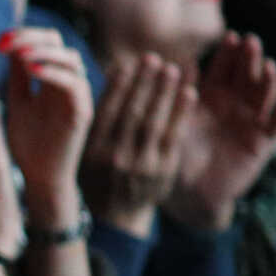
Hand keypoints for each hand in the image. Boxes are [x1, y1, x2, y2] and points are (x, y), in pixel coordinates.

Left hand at [0, 25, 92, 226]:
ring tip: (21, 54)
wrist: (40, 176)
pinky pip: (74, 84)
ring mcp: (77, 96)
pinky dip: (54, 73)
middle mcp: (67, 82)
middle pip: (59, 43)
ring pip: (71, 59)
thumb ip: (17, 77)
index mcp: (51, 78)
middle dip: (31, 37)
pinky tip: (33, 71)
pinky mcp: (82, 112)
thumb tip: (9, 46)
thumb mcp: (18, 103)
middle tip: (6, 43)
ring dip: (44, 52)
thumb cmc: (29, 142)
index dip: (24, 35)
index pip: (45, 42)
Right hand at [80, 53, 194, 235]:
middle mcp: (115, 157)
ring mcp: (141, 165)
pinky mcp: (163, 171)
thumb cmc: (99, 176)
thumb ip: (98, 119)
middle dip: (144, 83)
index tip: (128, 63)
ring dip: (164, 93)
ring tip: (172, 69)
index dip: (119, 85)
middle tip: (154, 58)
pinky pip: (174, 136)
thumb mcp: (86, 151)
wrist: (116, 217)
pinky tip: (189, 92)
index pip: (107, 111)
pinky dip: (181, 113)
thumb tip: (114, 75)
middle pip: (132, 113)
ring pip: (154, 122)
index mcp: (93, 151)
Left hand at [172, 32, 275, 225]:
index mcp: (213, 96)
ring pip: (265, 95)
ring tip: (268, 68)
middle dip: (250, 58)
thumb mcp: (177, 121)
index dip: (228, 53)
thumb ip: (179, 95)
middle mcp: (235, 104)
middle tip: (251, 43)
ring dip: (269, 81)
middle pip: (247, 75)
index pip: (224, 68)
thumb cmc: (178, 154)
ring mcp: (252, 121)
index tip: (230, 36)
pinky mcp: (263, 141)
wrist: (189, 191)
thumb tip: (176, 63)